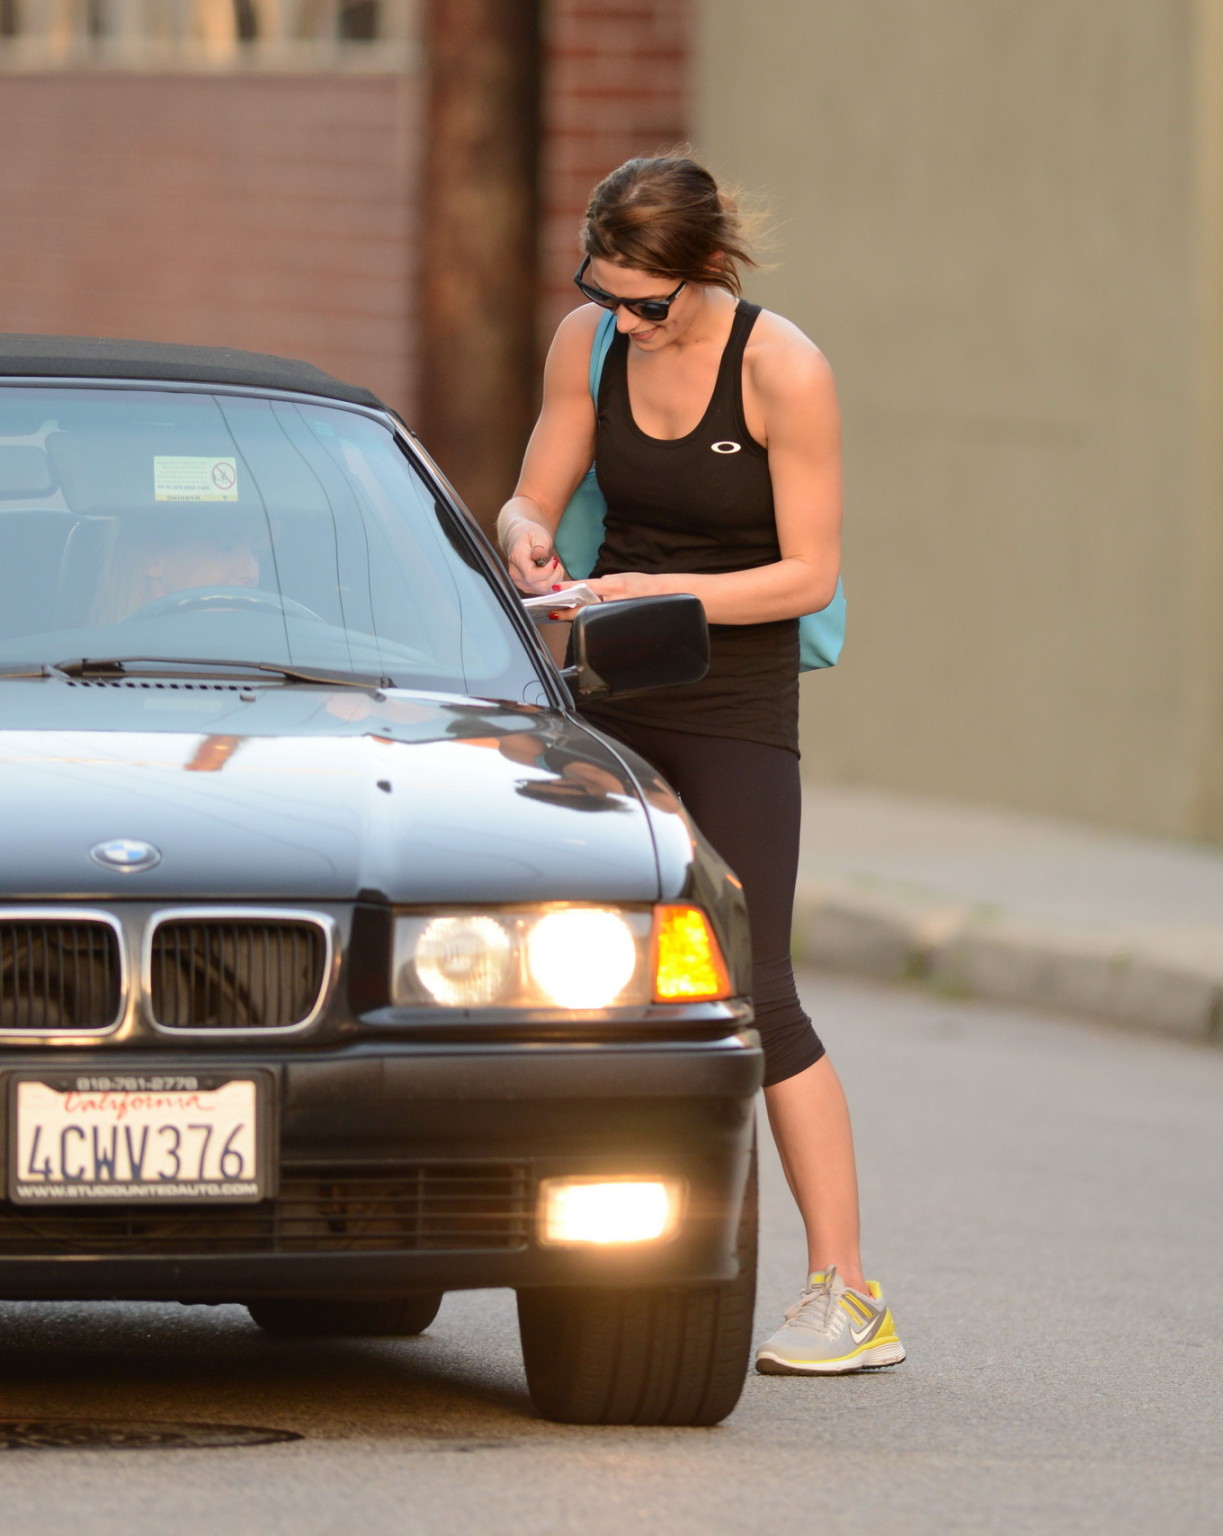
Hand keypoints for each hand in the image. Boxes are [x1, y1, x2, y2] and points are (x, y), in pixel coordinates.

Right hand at [504, 521, 564, 594]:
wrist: (522, 540)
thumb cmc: (530, 536)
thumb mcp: (537, 535)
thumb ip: (539, 546)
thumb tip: (540, 554)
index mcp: (516, 559)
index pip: (531, 575)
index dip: (547, 571)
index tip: (554, 560)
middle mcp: (517, 575)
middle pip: (540, 586)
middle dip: (555, 575)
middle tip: (556, 562)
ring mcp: (522, 583)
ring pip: (544, 590)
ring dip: (556, 579)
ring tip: (555, 565)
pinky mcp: (529, 588)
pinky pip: (546, 591)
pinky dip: (555, 583)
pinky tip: (554, 572)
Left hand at [544, 571, 661, 619]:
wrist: (663, 593)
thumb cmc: (641, 584)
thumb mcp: (622, 578)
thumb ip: (605, 584)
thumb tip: (585, 590)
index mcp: (616, 584)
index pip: (587, 585)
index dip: (570, 588)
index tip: (555, 590)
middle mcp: (616, 599)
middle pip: (586, 606)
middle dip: (568, 611)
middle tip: (553, 612)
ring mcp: (619, 611)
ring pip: (592, 616)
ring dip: (576, 616)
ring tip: (561, 615)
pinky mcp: (621, 619)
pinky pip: (602, 622)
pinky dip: (590, 620)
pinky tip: (581, 621)